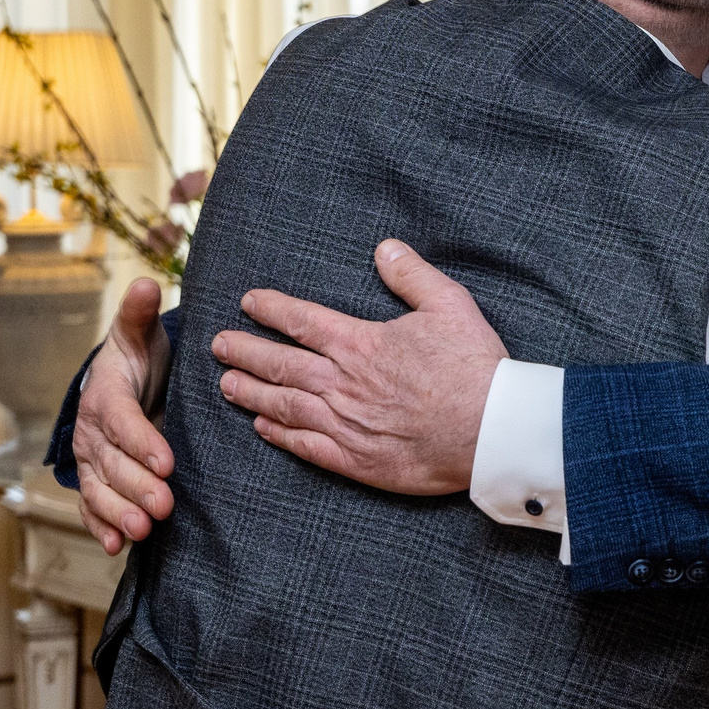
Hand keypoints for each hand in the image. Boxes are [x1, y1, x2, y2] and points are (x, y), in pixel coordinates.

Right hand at [75, 278, 176, 553]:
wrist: (120, 383)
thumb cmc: (136, 358)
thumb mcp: (139, 334)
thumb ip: (140, 314)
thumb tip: (145, 283)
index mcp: (105, 396)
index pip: (121, 422)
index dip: (141, 442)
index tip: (166, 460)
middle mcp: (93, 434)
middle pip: (113, 464)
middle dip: (137, 486)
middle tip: (163, 505)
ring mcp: (93, 461)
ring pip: (101, 491)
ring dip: (120, 512)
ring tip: (144, 530)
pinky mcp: (97, 481)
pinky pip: (93, 507)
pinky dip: (102, 527)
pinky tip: (117, 546)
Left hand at [213, 239, 506, 494]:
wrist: (491, 430)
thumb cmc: (474, 366)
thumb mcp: (450, 305)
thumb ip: (412, 275)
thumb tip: (385, 248)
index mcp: (361, 343)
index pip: (302, 321)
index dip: (271, 310)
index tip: (249, 302)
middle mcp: (342, 383)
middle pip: (280, 364)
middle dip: (245, 352)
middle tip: (218, 345)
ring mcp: (345, 423)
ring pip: (283, 405)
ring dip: (251, 393)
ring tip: (226, 385)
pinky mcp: (356, 459)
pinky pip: (305, 445)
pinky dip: (279, 435)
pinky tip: (263, 428)